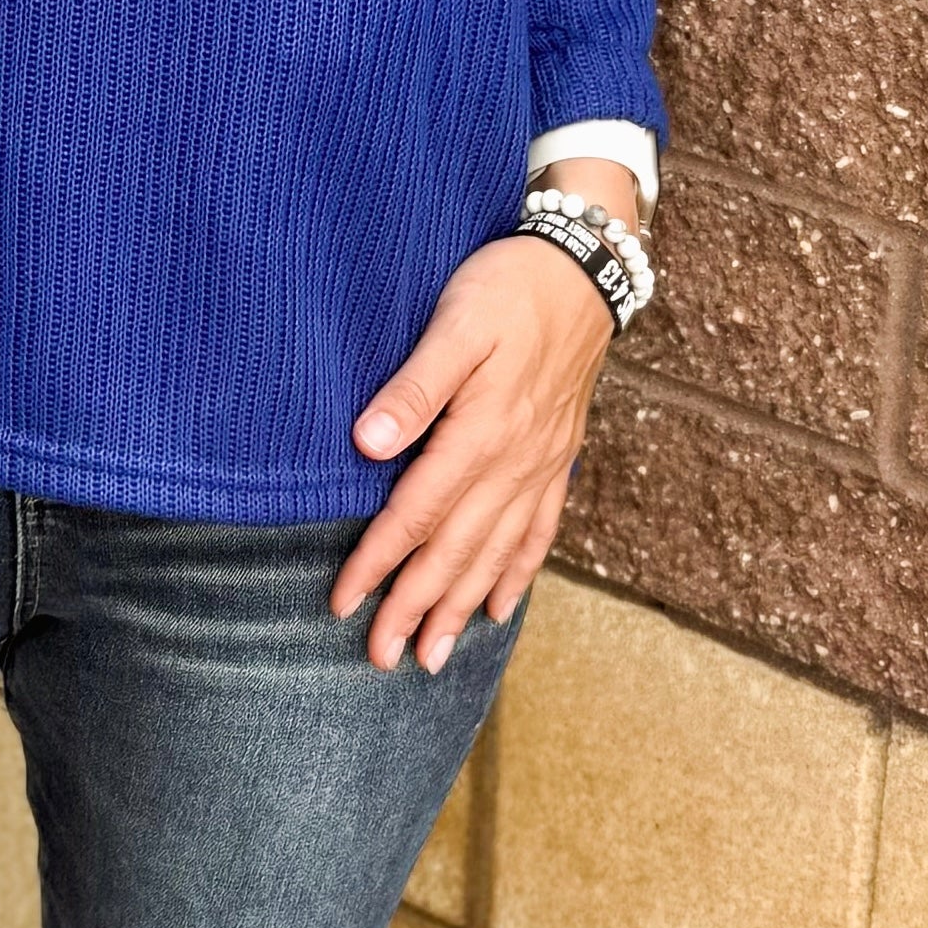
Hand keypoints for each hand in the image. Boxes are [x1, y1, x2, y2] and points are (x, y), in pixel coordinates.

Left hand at [335, 232, 616, 671]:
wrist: (584, 269)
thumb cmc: (508, 287)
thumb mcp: (456, 321)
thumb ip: (415, 385)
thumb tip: (368, 444)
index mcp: (482, 431)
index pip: (417, 512)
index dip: (378, 561)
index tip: (343, 604)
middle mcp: (514, 461)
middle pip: (456, 549)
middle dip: (416, 607)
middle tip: (381, 658)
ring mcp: (541, 465)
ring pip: (496, 552)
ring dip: (460, 606)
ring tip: (432, 655)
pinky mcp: (557, 458)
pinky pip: (538, 531)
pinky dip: (516, 573)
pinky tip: (498, 608)